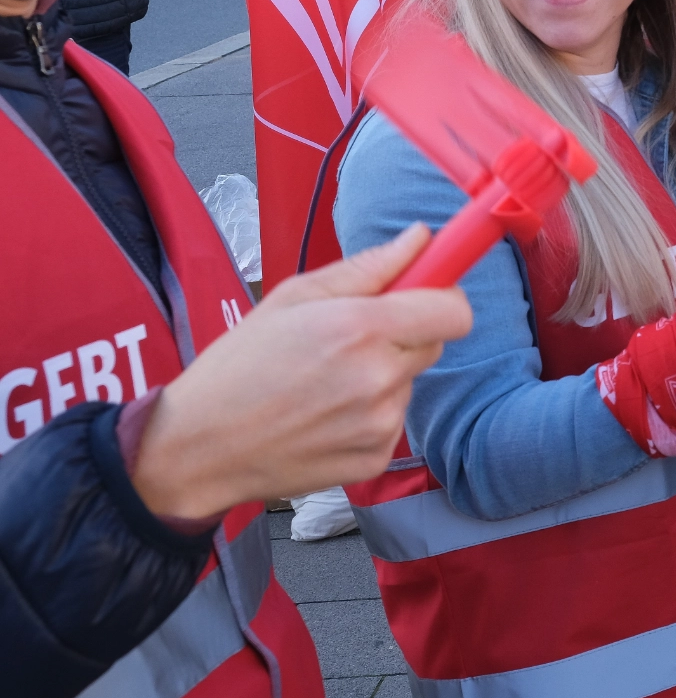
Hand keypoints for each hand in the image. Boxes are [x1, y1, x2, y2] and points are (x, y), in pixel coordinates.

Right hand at [131, 224, 471, 519]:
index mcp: (361, 329)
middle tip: (351, 336)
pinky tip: (323, 414)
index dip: (444, 297)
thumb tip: (421, 237)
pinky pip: (392, 422)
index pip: (454, 311)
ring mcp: (380, 425)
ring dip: (382, 375)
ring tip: (324, 381)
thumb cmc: (239, 366)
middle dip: (406, 332)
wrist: (198, 447)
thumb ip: (369, 267)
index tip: (425, 294)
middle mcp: (379, 379)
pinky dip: (368, 414)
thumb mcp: (294, 297)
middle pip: (434, 343)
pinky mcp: (374, 460)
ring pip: (409, 382)